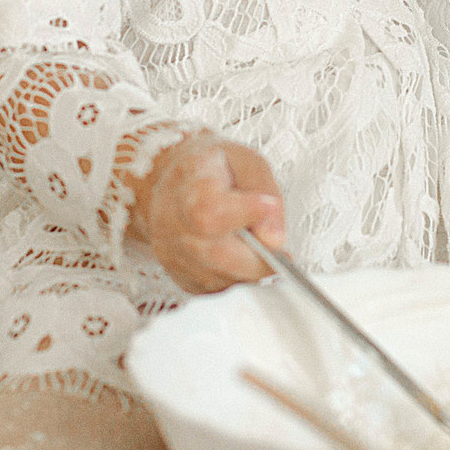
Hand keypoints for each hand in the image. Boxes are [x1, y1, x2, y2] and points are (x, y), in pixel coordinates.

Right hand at [127, 132, 285, 292]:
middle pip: (215, 254)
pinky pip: (216, 289)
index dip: (243, 214)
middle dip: (257, 257)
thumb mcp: (246, 161)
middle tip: (278, 250)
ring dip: (249, 270)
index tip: (268, 207)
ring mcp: (171, 252)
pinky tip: (238, 256)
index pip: (208, 211)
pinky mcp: (179, 276)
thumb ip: (264, 191)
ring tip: (256, 246)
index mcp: (189, 182)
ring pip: (218, 278)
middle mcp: (171, 221)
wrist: (178, 182)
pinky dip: (236, 278)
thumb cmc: (215, 170)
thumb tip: (275, 240)